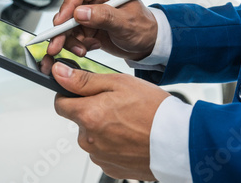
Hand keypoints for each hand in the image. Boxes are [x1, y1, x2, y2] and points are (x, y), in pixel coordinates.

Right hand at [47, 0, 157, 60]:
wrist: (149, 44)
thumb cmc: (144, 28)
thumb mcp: (127, 23)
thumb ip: (104, 16)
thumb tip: (81, 12)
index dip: (67, 6)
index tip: (61, 23)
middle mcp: (96, 0)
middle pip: (69, 10)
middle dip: (62, 29)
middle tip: (56, 44)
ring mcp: (91, 15)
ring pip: (68, 26)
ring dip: (70, 40)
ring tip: (82, 50)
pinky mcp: (88, 28)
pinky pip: (74, 36)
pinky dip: (77, 45)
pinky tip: (90, 47)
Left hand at [52, 62, 169, 180]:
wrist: (180, 141)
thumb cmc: (154, 110)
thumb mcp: (118, 83)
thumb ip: (83, 80)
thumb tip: (59, 73)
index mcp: (88, 115)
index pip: (60, 104)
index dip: (70, 94)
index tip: (82, 92)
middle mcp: (89, 139)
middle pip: (79, 120)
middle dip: (91, 111)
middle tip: (116, 105)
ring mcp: (100, 156)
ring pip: (92, 136)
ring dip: (103, 128)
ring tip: (128, 121)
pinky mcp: (111, 168)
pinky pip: (104, 151)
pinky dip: (113, 143)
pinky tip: (130, 136)